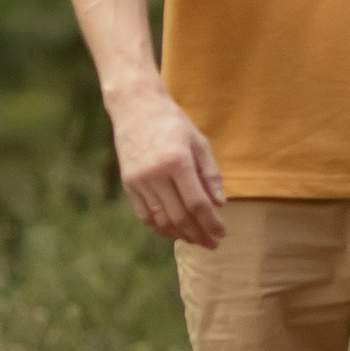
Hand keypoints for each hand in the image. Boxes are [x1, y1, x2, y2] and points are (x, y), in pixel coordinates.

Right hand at [110, 83, 226, 247]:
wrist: (135, 107)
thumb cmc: (172, 122)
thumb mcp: (199, 142)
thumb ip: (210, 174)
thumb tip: (219, 204)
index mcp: (177, 161)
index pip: (197, 203)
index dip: (211, 223)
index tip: (221, 234)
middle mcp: (155, 174)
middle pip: (179, 217)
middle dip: (198, 234)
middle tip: (212, 243)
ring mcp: (139, 181)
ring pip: (161, 220)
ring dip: (180, 235)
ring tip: (196, 240)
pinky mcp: (128, 184)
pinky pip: (145, 215)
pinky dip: (160, 228)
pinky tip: (174, 232)